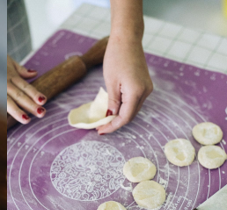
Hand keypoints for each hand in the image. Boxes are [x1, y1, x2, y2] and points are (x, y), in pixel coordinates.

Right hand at [7, 55, 46, 123]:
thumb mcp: (8, 60)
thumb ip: (20, 69)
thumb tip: (34, 73)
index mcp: (10, 75)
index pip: (25, 86)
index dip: (34, 93)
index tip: (43, 101)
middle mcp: (3, 82)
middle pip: (18, 95)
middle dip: (30, 104)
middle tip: (41, 113)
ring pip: (7, 101)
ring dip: (17, 111)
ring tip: (26, 120)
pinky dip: (1, 110)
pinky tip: (6, 120)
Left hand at [98, 2, 152, 134]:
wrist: (127, 40)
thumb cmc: (116, 57)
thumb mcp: (110, 82)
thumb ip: (112, 101)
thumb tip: (111, 116)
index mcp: (136, 92)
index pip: (125, 117)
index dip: (112, 126)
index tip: (100, 131)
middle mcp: (146, 91)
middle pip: (131, 115)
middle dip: (116, 123)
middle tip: (100, 127)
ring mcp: (147, 88)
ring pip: (133, 108)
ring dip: (120, 115)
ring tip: (105, 120)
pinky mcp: (145, 84)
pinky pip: (135, 101)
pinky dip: (125, 107)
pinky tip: (114, 109)